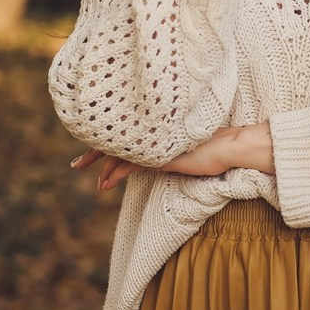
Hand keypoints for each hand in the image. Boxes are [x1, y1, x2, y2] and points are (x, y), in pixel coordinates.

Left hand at [69, 123, 274, 190]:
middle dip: (94, 152)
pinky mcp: (161, 155)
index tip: (91, 151)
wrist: (232, 146)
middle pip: (116, 138)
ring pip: (120, 152)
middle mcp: (153, 131)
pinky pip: (132, 164)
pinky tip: (106, 183)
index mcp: (157, 126)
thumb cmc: (215, 147)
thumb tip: (154, 155)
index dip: (106, 140)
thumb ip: (169, 147)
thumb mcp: (186, 147)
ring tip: (94, 182)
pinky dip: (116, 174)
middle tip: (77, 165)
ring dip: (102, 167)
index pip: (125, 130)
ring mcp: (156, 142)